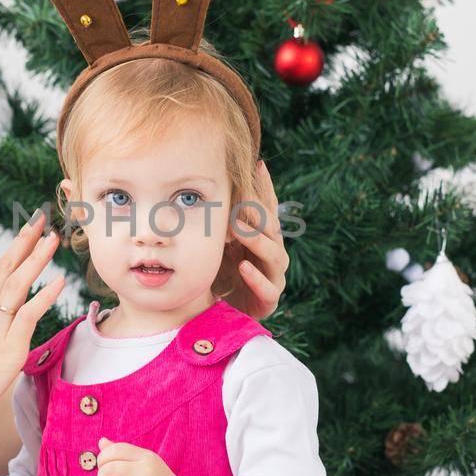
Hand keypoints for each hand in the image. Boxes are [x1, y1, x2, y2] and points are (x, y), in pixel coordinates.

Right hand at [0, 208, 65, 435]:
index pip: (0, 275)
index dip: (16, 251)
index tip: (30, 231)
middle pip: (7, 269)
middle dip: (26, 242)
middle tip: (42, 217)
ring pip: (17, 285)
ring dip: (37, 259)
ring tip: (54, 237)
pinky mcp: (7, 350)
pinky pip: (27, 316)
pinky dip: (45, 297)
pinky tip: (60, 282)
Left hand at [224, 159, 288, 319]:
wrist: (225, 309)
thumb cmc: (223, 271)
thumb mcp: (220, 243)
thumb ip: (220, 220)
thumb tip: (202, 187)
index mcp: (264, 237)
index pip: (268, 208)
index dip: (265, 187)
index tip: (258, 165)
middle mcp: (273, 253)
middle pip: (271, 228)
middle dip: (257, 212)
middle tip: (241, 196)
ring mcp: (273, 276)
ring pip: (274, 255)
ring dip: (256, 241)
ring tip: (238, 229)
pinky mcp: (268, 300)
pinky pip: (268, 289)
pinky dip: (256, 278)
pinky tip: (244, 267)